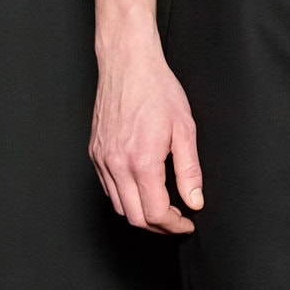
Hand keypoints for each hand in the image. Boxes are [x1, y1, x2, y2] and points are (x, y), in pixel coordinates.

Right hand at [89, 13, 203, 234]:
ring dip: (141, 213)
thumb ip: (189, 171)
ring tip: (162, 205)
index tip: (186, 222)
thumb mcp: (184, 129)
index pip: (155, 213)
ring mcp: (101, 159)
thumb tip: (194, 201)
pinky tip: (142, 187)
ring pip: (118, 206)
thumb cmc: (157, 89)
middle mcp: (116, 164)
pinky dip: (125, 197)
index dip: (174, 225)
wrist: (127, 64)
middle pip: (134, 217)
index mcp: (141, 161)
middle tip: (176, 219)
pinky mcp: (94, 152)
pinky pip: (107, 188)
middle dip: (158, 226)